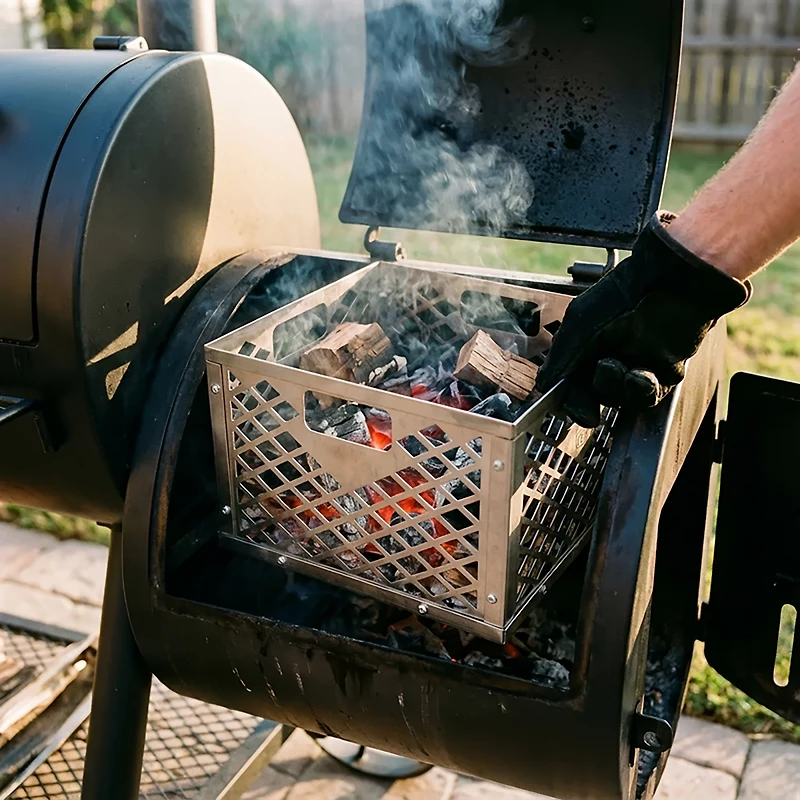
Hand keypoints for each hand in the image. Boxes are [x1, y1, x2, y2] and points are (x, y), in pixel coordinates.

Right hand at [536, 212, 750, 427]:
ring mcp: (636, 365)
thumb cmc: (620, 296)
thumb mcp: (577, 325)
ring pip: (620, 398)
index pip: (572, 382)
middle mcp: (610, 357)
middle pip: (593, 396)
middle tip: (588, 398)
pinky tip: (639, 373)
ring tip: (617, 366)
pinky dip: (641, 390)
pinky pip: (649, 396)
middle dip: (588, 398)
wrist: (668, 283)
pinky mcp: (664, 372)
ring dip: (615, 388)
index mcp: (587, 346)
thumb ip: (558, 359)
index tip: (562, 406)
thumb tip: (542, 385)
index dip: (567, 397)